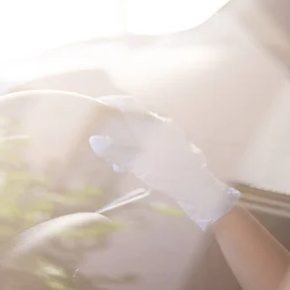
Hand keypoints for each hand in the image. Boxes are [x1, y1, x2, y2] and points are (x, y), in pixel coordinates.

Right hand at [90, 96, 238, 228]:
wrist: (195, 186)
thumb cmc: (167, 172)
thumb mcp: (137, 163)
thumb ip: (116, 151)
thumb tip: (94, 140)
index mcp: (153, 123)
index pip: (128, 105)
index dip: (110, 103)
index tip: (95, 107)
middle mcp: (160, 124)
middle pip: (132, 120)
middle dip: (115, 128)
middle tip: (100, 138)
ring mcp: (166, 135)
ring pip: (138, 134)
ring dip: (124, 143)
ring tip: (114, 162)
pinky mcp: (169, 148)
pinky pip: (146, 143)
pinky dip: (135, 150)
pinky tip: (129, 165)